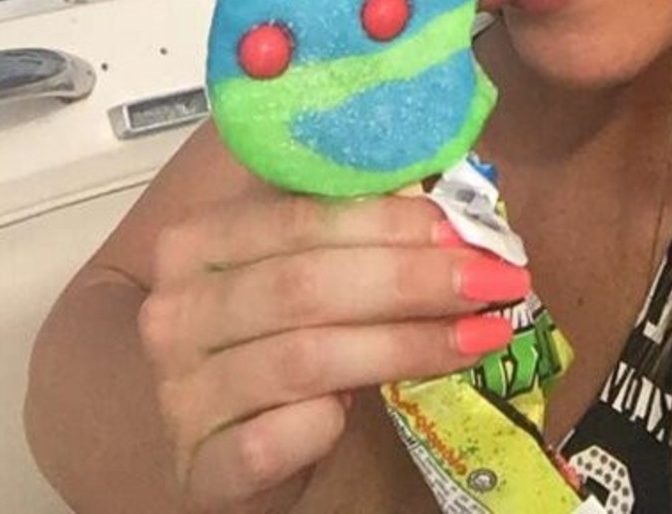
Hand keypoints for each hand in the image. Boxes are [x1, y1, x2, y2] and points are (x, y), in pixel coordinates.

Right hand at [138, 187, 527, 511]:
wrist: (216, 443)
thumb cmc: (272, 340)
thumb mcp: (301, 272)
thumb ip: (351, 232)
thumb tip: (448, 203)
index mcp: (199, 242)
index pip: (302, 217)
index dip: (390, 222)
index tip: (466, 230)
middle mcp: (177, 311)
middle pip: (306, 284)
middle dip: (413, 279)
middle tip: (495, 280)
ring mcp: (181, 393)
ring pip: (303, 359)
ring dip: (404, 347)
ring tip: (480, 337)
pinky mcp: (199, 468)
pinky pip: (269, 441)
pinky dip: (323, 425)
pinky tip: (366, 412)